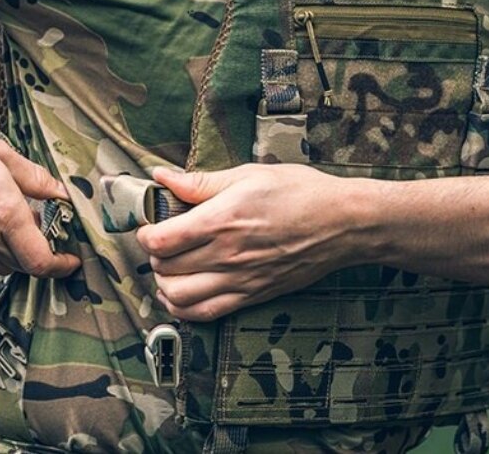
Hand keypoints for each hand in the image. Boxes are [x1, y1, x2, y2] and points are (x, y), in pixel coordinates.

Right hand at [0, 104, 80, 276]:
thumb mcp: (1, 153)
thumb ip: (36, 179)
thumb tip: (60, 194)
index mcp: (4, 214)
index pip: (40, 262)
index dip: (61, 267)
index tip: (71, 261)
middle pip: (21, 266)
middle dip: (38, 254)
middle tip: (43, 231)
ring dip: (13, 255)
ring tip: (13, 226)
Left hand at [136, 164, 375, 321]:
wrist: (342, 224)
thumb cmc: (301, 193)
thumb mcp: (249, 174)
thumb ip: (201, 182)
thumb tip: (162, 178)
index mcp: (223, 220)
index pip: (161, 241)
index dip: (146, 233)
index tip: (152, 224)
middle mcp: (227, 255)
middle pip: (165, 268)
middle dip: (156, 255)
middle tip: (163, 241)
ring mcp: (239, 279)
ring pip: (178, 297)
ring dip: (165, 284)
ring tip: (172, 268)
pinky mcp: (252, 295)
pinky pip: (204, 314)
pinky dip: (183, 308)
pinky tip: (183, 293)